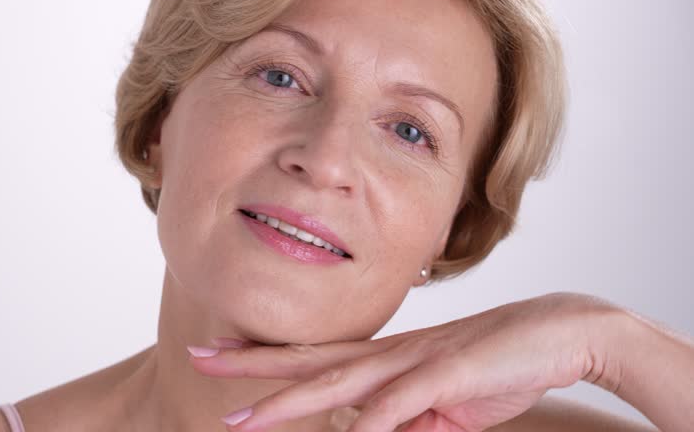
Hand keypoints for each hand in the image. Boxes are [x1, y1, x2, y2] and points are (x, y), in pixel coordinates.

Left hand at [188, 292, 620, 431]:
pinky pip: (399, 404)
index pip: (313, 358)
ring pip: (339, 383)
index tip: (220, 355)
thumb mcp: (442, 407)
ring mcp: (414, 362)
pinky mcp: (446, 374)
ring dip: (289, 401)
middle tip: (197, 359)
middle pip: (309, 362)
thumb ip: (404, 422)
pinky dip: (369, 424)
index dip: (265, 358)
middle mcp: (388, 355)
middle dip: (251, 365)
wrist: (559, 334)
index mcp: (384, 358)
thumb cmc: (496, 366)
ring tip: (243, 419)